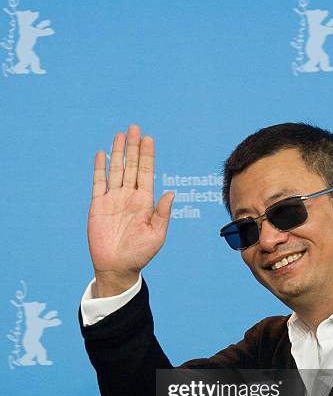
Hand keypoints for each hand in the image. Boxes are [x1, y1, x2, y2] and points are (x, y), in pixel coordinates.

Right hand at [88, 125, 173, 295]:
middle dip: (134, 148)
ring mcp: (113, 200)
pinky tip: (102, 154)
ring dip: (118, 153)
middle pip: (132, 167)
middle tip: (135, 128)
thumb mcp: (156, 235)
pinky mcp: (98, 206)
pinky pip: (99, 183)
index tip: (149, 139)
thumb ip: (162, 214)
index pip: (147, 173)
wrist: (117, 267)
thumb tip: (171, 193)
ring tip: (120, 134)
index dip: (147, 156)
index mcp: (145, 202)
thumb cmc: (140, 254)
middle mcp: (129, 197)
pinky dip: (100, 169)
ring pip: (116, 171)